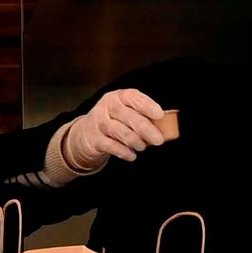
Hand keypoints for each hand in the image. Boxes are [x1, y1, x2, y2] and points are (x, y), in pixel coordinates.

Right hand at [40, 88, 170, 186]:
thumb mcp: (126, 112)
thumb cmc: (115, 121)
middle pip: (128, 116)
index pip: (133, 97)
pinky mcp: (95, 139)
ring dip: (135, 141)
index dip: (147, 105)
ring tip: (143, 147)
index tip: (160, 115)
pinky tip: (132, 156)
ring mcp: (99, 122)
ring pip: (119, 131)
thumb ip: (142, 116)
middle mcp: (107, 107)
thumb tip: (165, 127)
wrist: (86, 134)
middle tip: (158, 140)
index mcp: (119, 97)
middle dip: (145, 129)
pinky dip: (123, 152)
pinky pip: (111, 146)